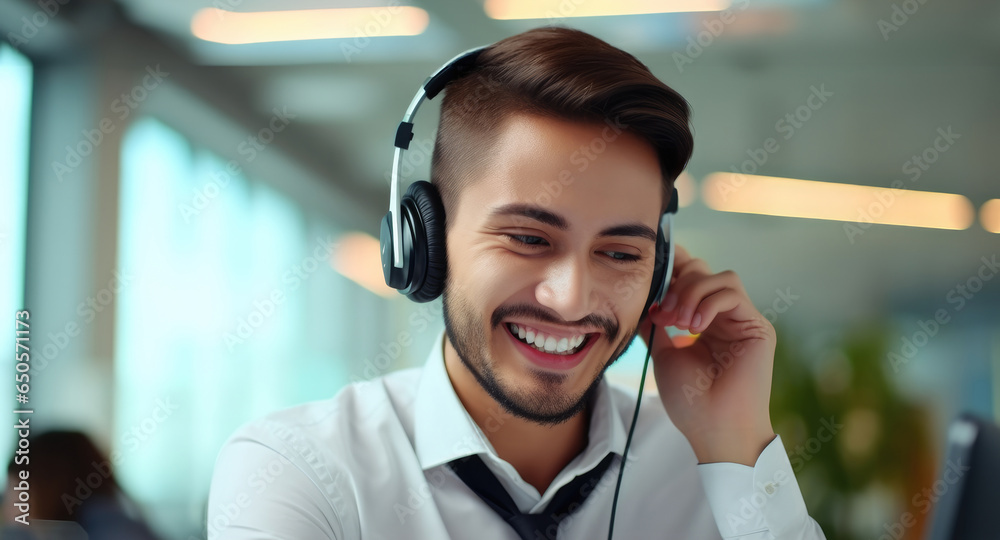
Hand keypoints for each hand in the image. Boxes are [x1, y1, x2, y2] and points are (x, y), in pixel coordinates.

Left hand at [637, 245, 776, 465]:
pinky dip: (708, 303)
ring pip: (721, 277)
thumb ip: (656, 325)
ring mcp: (743, 321)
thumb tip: (643, 302)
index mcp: (705, 323)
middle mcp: (726, 319)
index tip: (651, 282)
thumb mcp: (663, 354)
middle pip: (705, 271)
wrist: (713, 429)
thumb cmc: (690, 401)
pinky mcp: (758, 328)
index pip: (692, 279)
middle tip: (665, 313)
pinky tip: (694, 328)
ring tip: (678, 322)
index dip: (673, 271)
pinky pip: (732, 293)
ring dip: (693, 292)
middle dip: (679, 283)